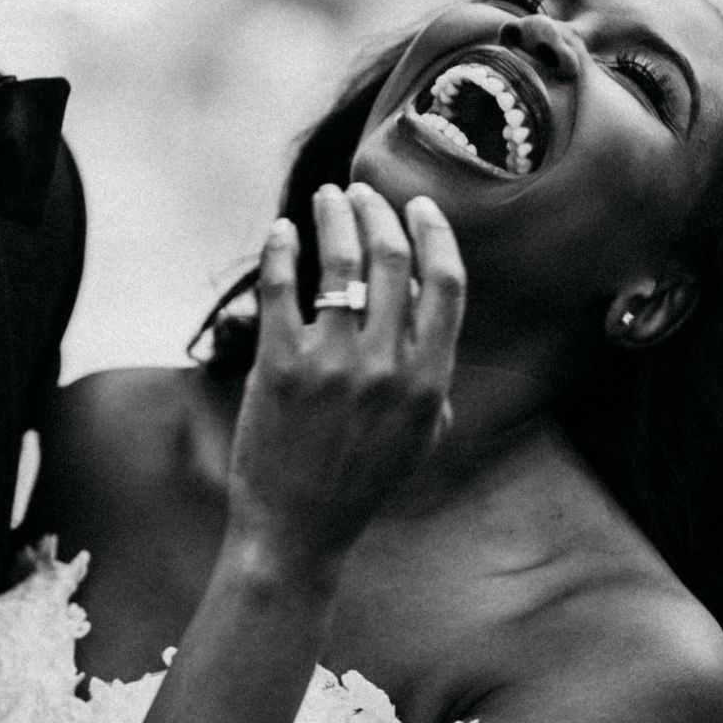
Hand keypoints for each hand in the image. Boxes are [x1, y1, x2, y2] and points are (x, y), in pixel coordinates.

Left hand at [226, 183, 464, 584]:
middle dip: (378, 211)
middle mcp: (384, 366)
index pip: (445, 284)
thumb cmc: (361, 483)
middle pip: (391, 258)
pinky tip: (283, 231)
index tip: (421, 207)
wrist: (298, 529)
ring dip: (335, 216)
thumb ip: (435, 381)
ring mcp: (330, 364)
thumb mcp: (420, 439)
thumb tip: (426, 317)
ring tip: (327, 198)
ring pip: (339, 261)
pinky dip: (282, 248)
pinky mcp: (277, 367)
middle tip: (362, 193)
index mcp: (428, 380)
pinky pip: (282, 287)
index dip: (436, 235)